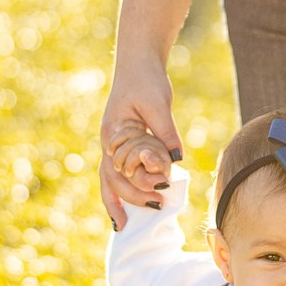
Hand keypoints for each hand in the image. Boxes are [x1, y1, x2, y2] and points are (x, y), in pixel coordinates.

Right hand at [100, 55, 184, 227]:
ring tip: (122, 224)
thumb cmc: (146, 80)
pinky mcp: (123, 140)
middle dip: (128, 198)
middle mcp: (109, 142)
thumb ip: (165, 133)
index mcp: (113, 134)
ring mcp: (114, 143)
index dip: (138, 184)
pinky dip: (121, 187)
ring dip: (118, 199)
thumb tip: (176, 160)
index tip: (161, 191)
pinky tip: (130, 200)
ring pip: (109, 178)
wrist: (138, 61)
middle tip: (155, 208)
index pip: (120, 169)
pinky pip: (118, 169)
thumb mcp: (158, 105)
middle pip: (110, 179)